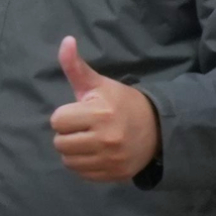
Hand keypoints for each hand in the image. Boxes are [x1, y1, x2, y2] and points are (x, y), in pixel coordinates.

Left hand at [48, 36, 159, 182]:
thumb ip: (76, 66)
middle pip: (60, 142)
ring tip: (89, 140)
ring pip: (68, 160)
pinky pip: (81, 173)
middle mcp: (106, 138)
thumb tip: (66, 41)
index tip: (81, 112)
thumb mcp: (100, 84)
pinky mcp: (114, 174)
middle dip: (68, 133)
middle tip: (85, 127)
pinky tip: (96, 152)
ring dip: (74, 150)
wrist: (158, 127)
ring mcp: (111, 159)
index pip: (57, 120)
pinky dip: (84, 164)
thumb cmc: (122, 103)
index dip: (66, 115)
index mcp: (100, 113)